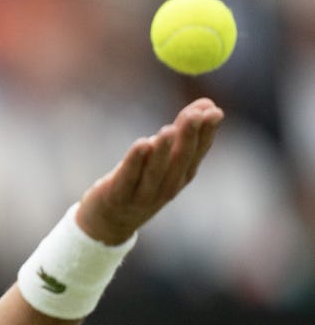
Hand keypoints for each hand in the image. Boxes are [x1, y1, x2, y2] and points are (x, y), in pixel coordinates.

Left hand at [76, 98, 223, 244]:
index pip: (198, 152)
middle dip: (188, 136)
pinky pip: (128, 177)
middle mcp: (167, 187)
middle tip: (195, 114)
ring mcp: (143, 194)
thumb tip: (207, 102)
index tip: (214, 111)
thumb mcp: (165, 160)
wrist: (110, 222)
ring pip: (156, 171)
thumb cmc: (141, 182)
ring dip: (164, 150)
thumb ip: (182, 133)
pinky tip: (142, 144)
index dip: (207, 133)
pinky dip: (135, 161)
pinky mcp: (118, 195)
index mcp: (181, 177)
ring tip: (169, 129)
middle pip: (179, 161)